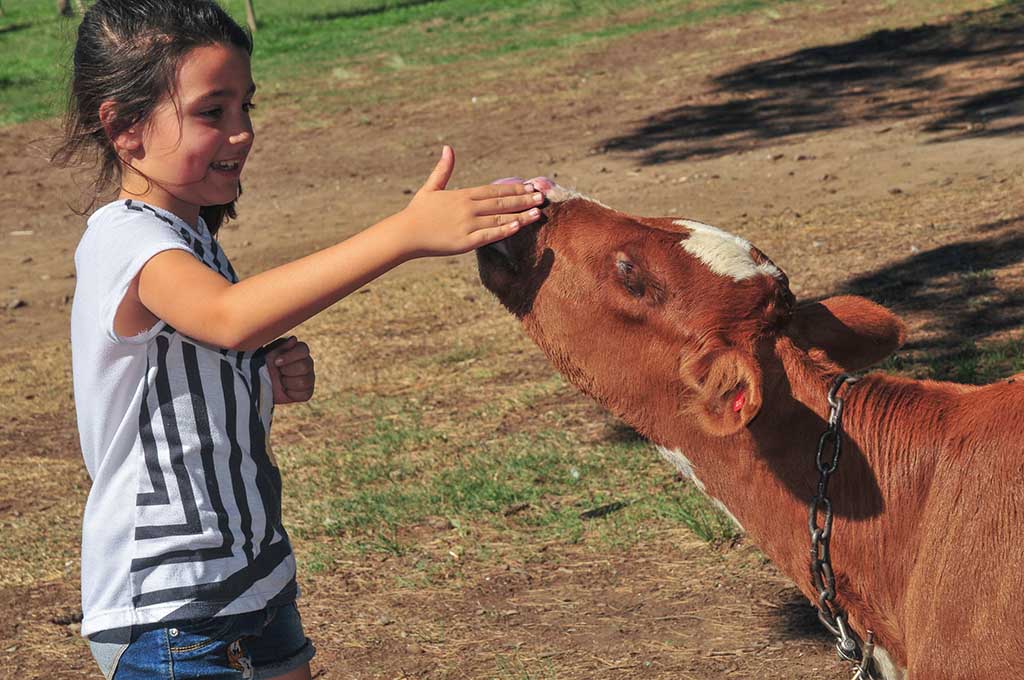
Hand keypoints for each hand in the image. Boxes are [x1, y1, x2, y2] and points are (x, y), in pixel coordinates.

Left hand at [265, 336, 314, 403]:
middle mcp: (308, 363)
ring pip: (303, 381)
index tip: (276, 362)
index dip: (290, 356)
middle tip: (278, 372)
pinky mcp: (307, 392)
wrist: (260, 384)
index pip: (303, 349)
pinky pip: (304, 394)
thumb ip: (282, 345)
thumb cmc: (265, 365)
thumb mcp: (270, 353)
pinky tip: (286, 390)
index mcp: (300, 351)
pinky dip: (291, 393)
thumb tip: (294, 339)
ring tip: (281, 381)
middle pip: (304, 366)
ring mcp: (309, 378)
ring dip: (287, 382)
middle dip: (286, 370)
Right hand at [396, 145, 544, 257]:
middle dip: (523, 199)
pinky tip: (519, 226)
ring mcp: (468, 225)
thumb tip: (447, 148)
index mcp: (462, 195)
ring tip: (538, 212)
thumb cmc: (418, 212)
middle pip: (501, 202)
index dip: (514, 188)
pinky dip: (505, 230)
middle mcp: (468, 208)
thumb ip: (443, 169)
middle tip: (542, 196)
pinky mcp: (465, 242)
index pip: (494, 190)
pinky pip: (490, 235)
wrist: (406, 234)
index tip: (529, 186)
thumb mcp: (431, 188)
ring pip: (500, 218)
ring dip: (521, 215)